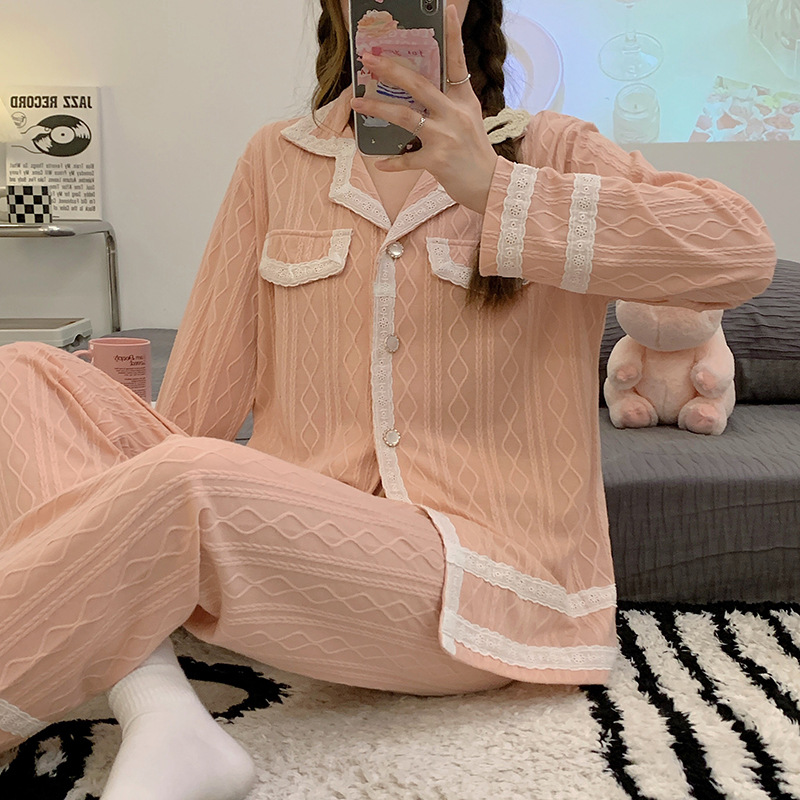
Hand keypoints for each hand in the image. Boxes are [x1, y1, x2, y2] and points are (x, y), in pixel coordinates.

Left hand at [350, 3, 497, 214]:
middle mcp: (455, 114)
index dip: (452, 34)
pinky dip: (392, 162)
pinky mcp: (437, 161)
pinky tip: (380, 161)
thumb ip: (448, 103)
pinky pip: (407, 159)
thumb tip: (416, 92)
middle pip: (418, 85)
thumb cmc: (475, 153)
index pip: (457, 62)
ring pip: (405, 116)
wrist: (490, 185)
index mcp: (464, 100)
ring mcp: (445, 137)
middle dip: (390, 70)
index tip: (446, 9)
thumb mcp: (468, 120)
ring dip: (377, 109)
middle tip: (369, 59)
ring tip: (357, 104)